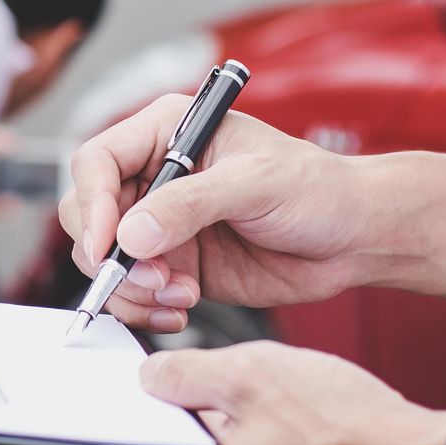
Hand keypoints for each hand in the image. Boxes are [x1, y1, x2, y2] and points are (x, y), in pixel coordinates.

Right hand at [60, 96, 402, 330]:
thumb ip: (192, 205)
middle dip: (111, 256)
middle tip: (151, 280)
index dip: (94, 205)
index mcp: (167, 133)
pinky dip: (146, 308)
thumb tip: (132, 235)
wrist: (354, 238)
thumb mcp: (256, 184)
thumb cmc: (316, 189)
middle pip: (92, 216)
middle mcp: (157, 177)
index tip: (110, 246)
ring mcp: (163, 224)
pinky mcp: (176, 265)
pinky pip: (135, 291)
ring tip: (178, 297)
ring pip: (108, 261)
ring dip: (132, 289)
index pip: (98, 163)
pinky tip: (183, 311)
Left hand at [121, 342, 445, 444]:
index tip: (148, 380)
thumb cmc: (349, 430)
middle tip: (230, 386)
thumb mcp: (255, 372)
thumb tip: (150, 379)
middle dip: (188, 421)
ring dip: (228, 442)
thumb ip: (185, 374)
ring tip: (272, 412)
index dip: (134, 407)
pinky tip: (292, 438)